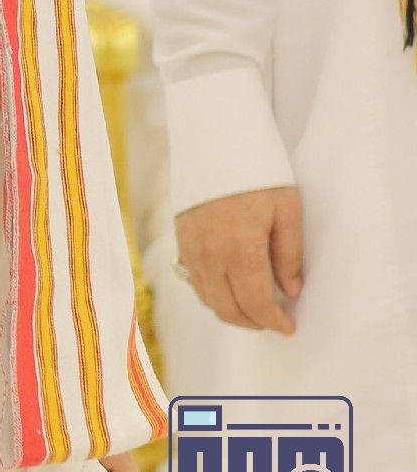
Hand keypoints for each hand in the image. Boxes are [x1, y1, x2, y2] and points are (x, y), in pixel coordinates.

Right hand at [175, 186, 302, 334]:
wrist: (215, 144)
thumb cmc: (258, 175)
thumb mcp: (287, 211)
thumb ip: (289, 256)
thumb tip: (291, 291)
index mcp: (240, 249)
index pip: (256, 303)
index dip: (274, 321)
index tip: (288, 328)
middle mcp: (210, 255)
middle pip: (228, 309)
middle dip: (253, 323)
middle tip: (274, 322)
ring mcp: (190, 250)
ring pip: (208, 299)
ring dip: (232, 311)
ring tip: (255, 308)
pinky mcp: (180, 242)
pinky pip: (194, 282)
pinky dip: (213, 294)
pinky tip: (231, 288)